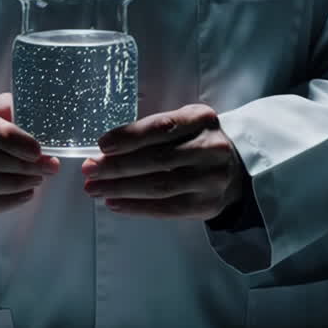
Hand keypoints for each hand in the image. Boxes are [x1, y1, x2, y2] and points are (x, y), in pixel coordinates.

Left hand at [81, 104, 244, 219]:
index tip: (102, 144)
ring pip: (159, 186)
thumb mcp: (186, 122)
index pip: (162, 127)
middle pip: (157, 159)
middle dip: (117, 165)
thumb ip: (155, 130)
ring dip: (121, 188)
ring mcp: (211, 179)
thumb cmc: (199, 140)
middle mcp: (210, 148)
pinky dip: (137, 207)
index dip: (130, 136)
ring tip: (95, 188)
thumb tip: (107, 148)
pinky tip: (115, 203)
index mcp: (202, 119)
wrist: (238, 167)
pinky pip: (167, 208)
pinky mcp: (207, 205)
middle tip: (89, 169)